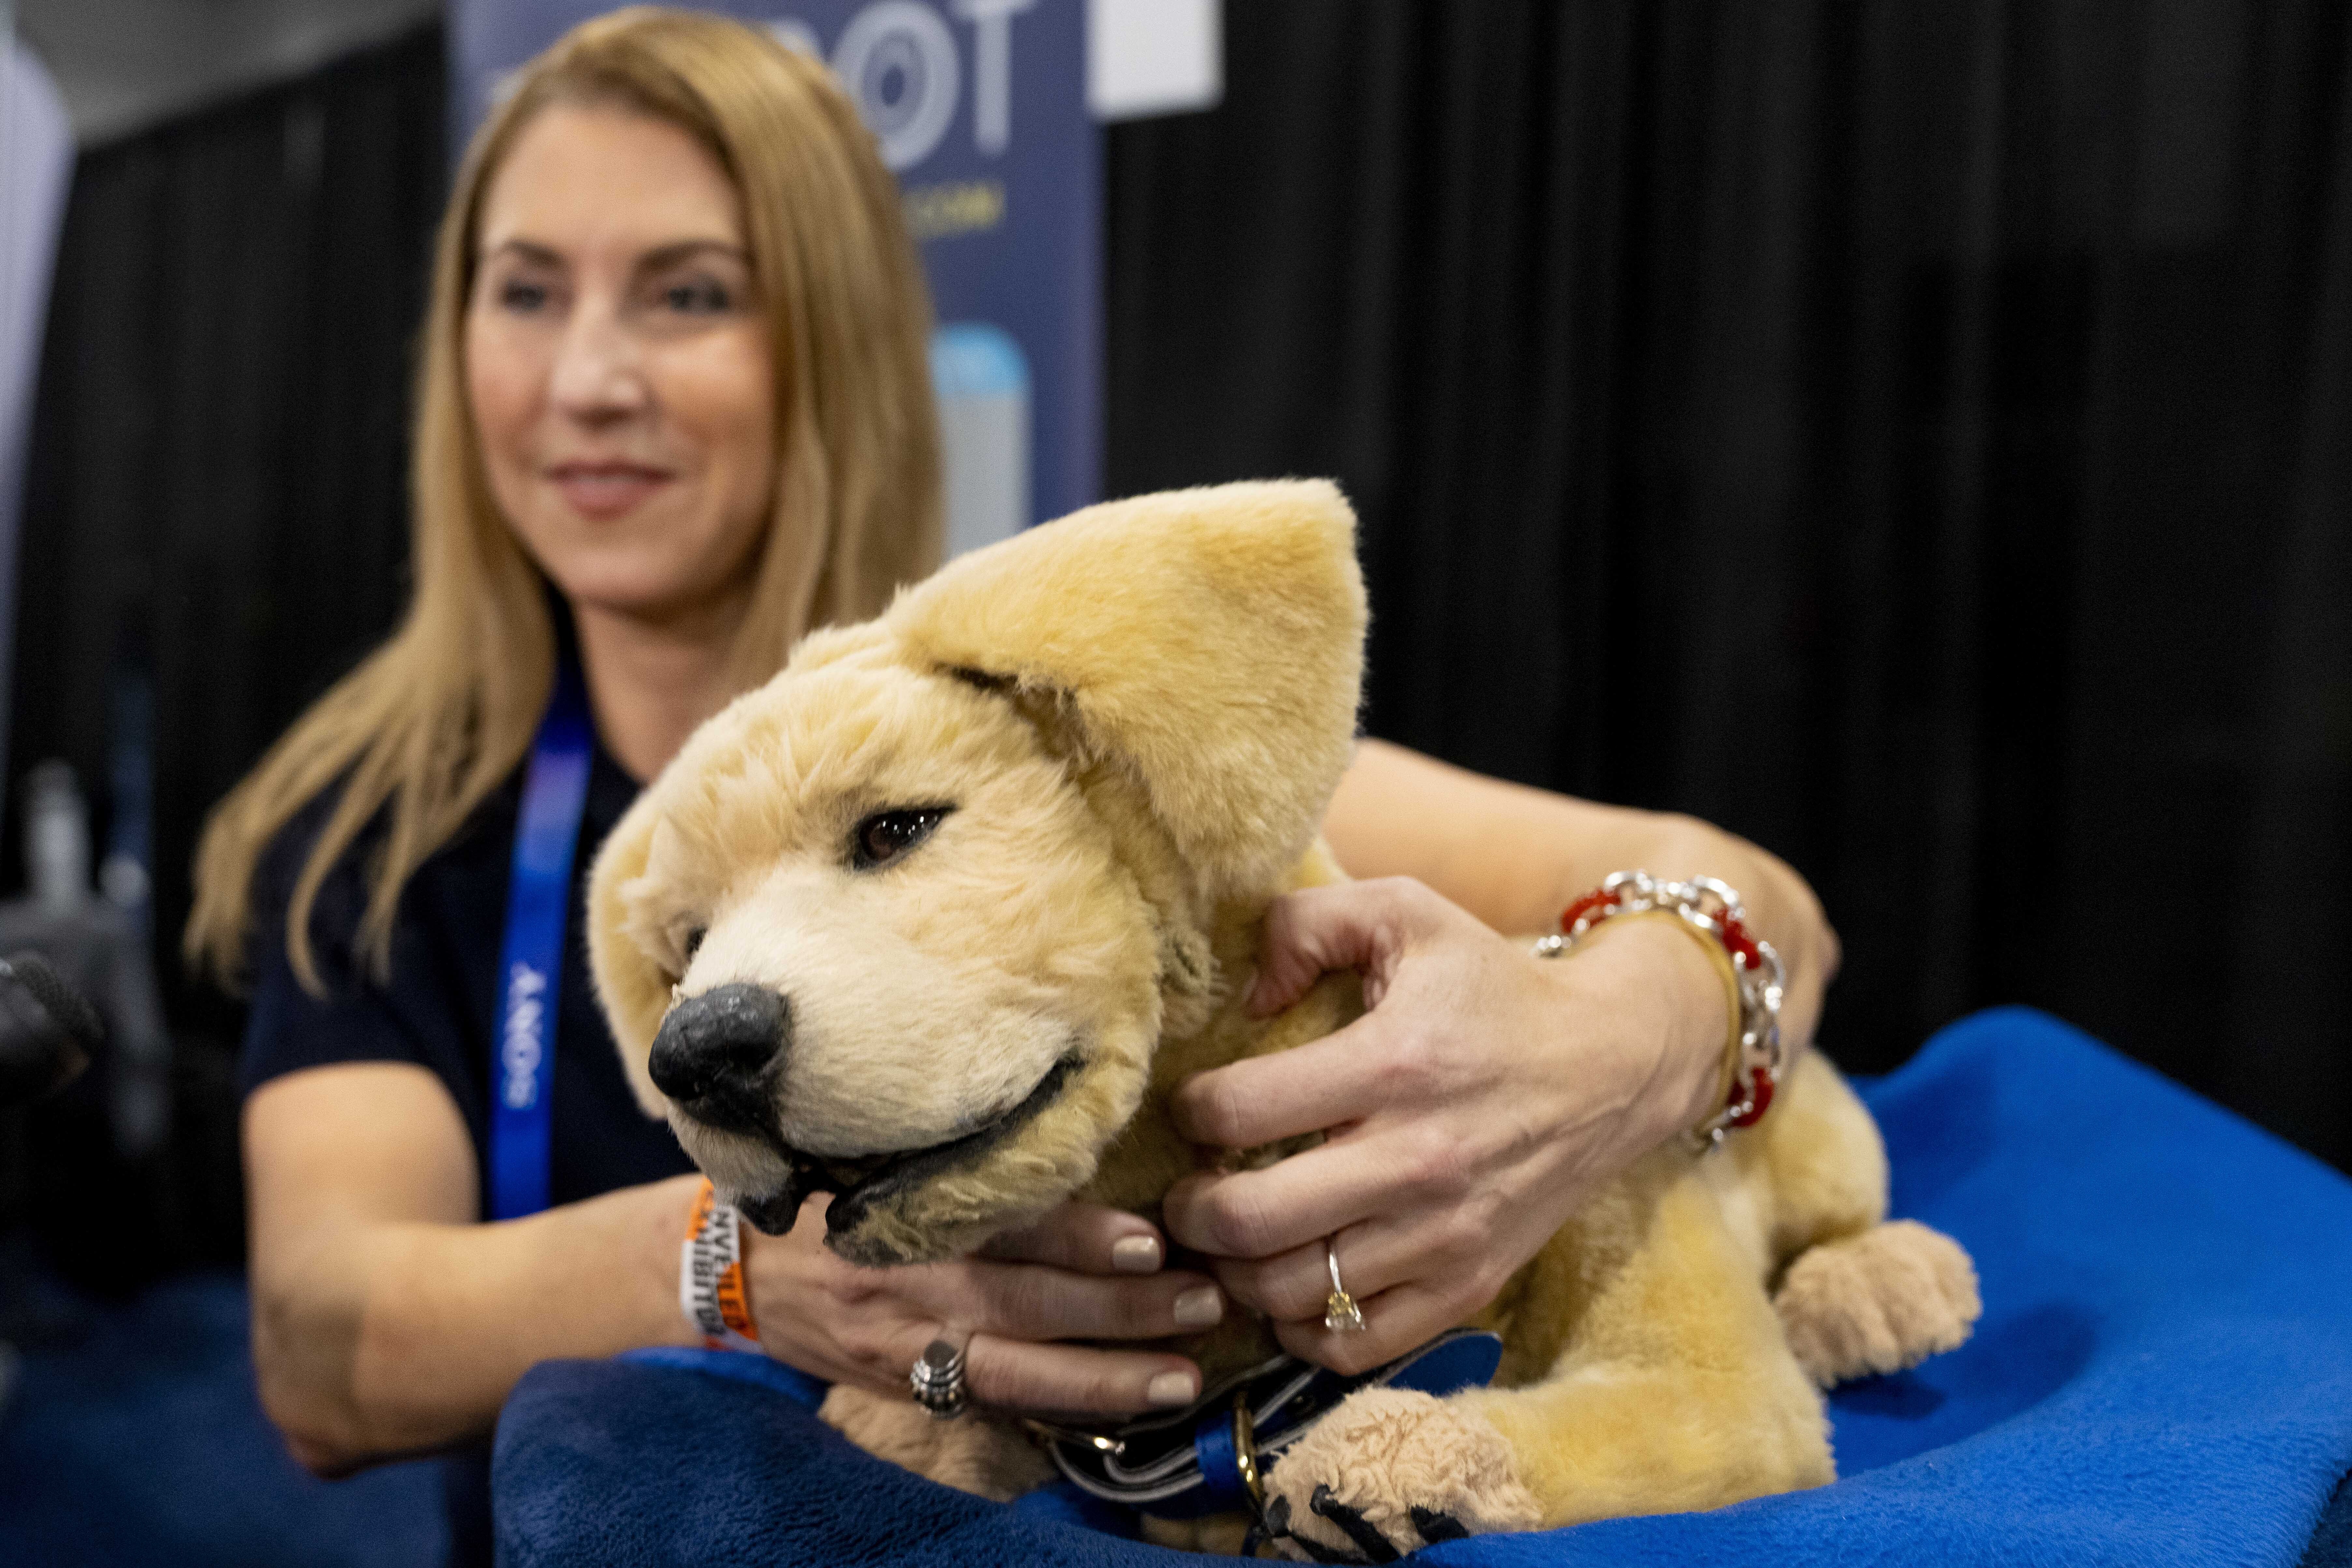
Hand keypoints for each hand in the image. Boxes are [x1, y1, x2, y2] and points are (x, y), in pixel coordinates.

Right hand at [741, 1196, 1224, 1415]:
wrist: (730, 1270)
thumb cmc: (822, 1196)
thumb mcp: (869, 1155)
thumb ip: (953, 1157)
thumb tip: (1065, 1136)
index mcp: (901, 1213)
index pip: (1004, 1225)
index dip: (1079, 1236)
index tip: (1150, 1238)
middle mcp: (906, 1286)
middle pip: (1025, 1304)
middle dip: (1119, 1311)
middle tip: (1202, 1301)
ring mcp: (905, 1350)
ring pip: (1016, 1373)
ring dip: (1104, 1378)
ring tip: (1182, 1376)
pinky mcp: (904, 1390)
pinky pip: (989, 1406)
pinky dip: (1057, 1411)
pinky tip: (1122, 1412)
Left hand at [1162, 877, 1723, 1373]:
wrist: (1615, 1065)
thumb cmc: (1494, 988)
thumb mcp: (1406, 912)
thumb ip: (1307, 922)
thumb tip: (1247, 995)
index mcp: (1393, 1064)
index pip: (1237, 1111)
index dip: (1190, 1110)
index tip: (1195, 1106)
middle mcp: (1417, 1160)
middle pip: (1248, 1222)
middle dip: (1188, 1210)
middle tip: (1188, 1189)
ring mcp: (1445, 1235)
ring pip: (1288, 1293)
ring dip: (1235, 1272)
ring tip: (1232, 1236)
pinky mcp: (1468, 1285)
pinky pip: (1352, 1344)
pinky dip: (1301, 1327)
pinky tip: (1292, 1281)